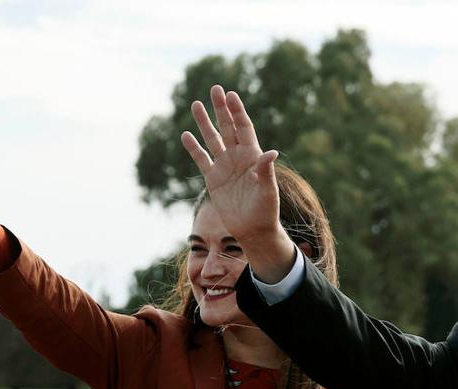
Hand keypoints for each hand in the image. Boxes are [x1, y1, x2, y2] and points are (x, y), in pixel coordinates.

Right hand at [180, 86, 287, 248]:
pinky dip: (193, 148)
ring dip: (204, 123)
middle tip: (215, 88)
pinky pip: (201, 159)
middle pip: (227, 128)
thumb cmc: (266, 210)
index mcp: (253, 156)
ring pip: (212, 139)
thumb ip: (265, 170)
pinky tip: (186, 135)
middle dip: (221, 109)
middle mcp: (238, 157)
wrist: (253, 230)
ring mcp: (224, 167)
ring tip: (195, 104)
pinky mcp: (213, 179)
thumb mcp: (268, 190)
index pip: (244, 128)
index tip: (231, 94)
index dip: (237, 112)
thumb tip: (271, 152)